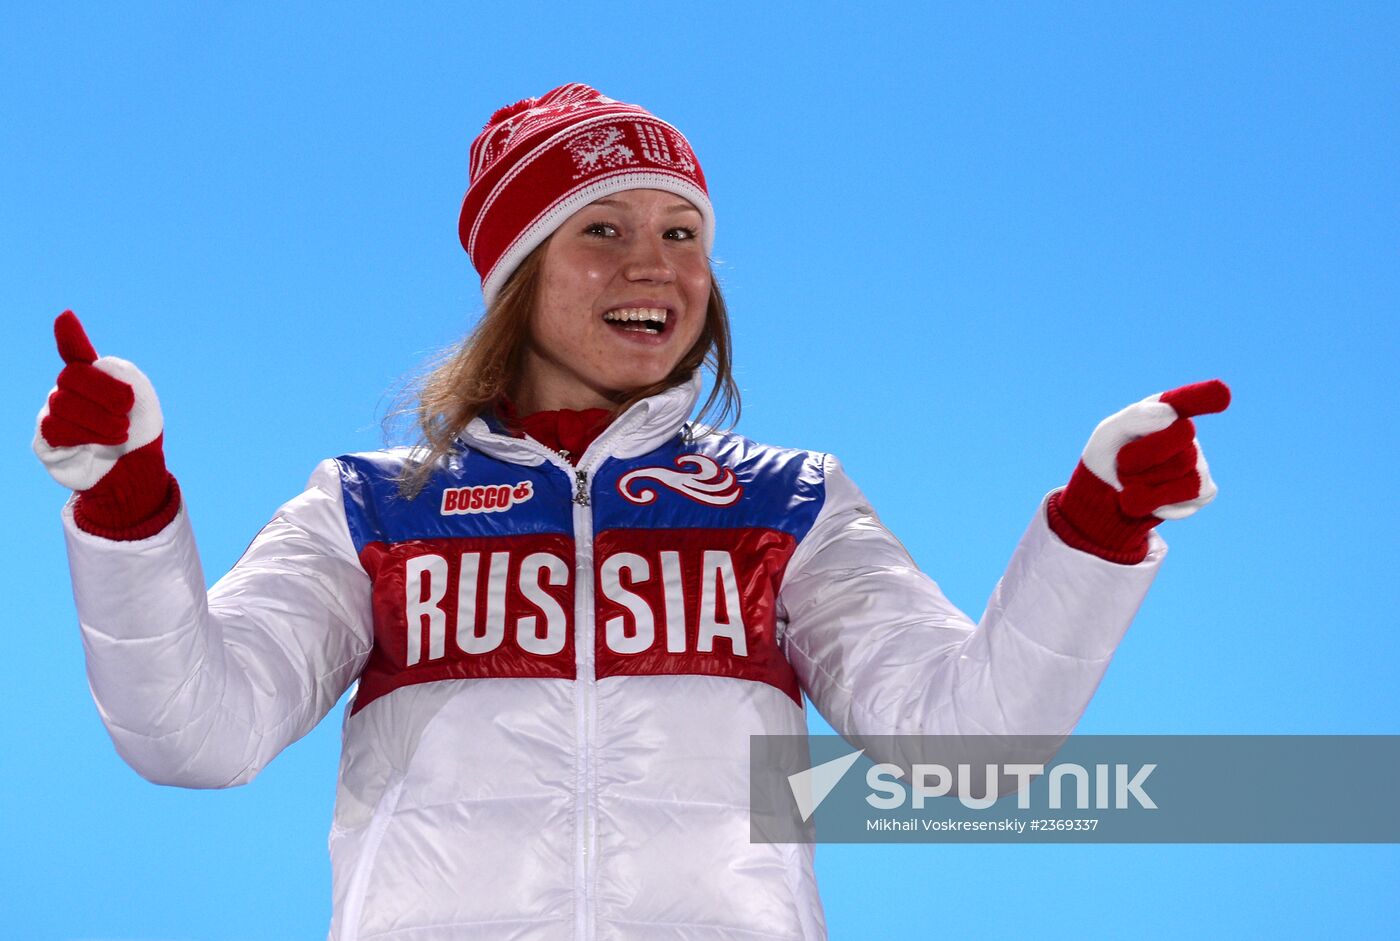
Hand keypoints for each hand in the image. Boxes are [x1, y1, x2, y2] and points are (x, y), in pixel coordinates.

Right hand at [33, 311, 177, 537]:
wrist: (135, 470)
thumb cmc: (138, 430)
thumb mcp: (144, 402)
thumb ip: (124, 377)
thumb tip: (98, 361)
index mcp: (95, 375)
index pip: (76, 351)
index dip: (70, 336)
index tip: (66, 317)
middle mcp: (68, 389)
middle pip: (73, 377)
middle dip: (105, 392)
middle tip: (125, 409)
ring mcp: (54, 412)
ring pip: (64, 404)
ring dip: (100, 420)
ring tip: (119, 432)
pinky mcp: (46, 439)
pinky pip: (56, 429)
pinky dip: (85, 436)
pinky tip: (99, 444)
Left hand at [1048, 380, 1230, 563]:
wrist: (1107, 494)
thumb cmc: (1111, 456)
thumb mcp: (1109, 433)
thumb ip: (1135, 417)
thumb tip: (1171, 415)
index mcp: (1164, 410)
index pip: (1187, 399)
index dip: (1203, 395)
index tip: (1222, 393)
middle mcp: (1186, 432)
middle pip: (1180, 437)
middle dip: (1144, 454)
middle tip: (1122, 461)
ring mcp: (1199, 461)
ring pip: (1182, 470)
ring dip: (1145, 481)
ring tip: (1131, 480)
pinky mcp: (1204, 491)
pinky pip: (1187, 497)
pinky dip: (1157, 501)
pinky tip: (1146, 497)